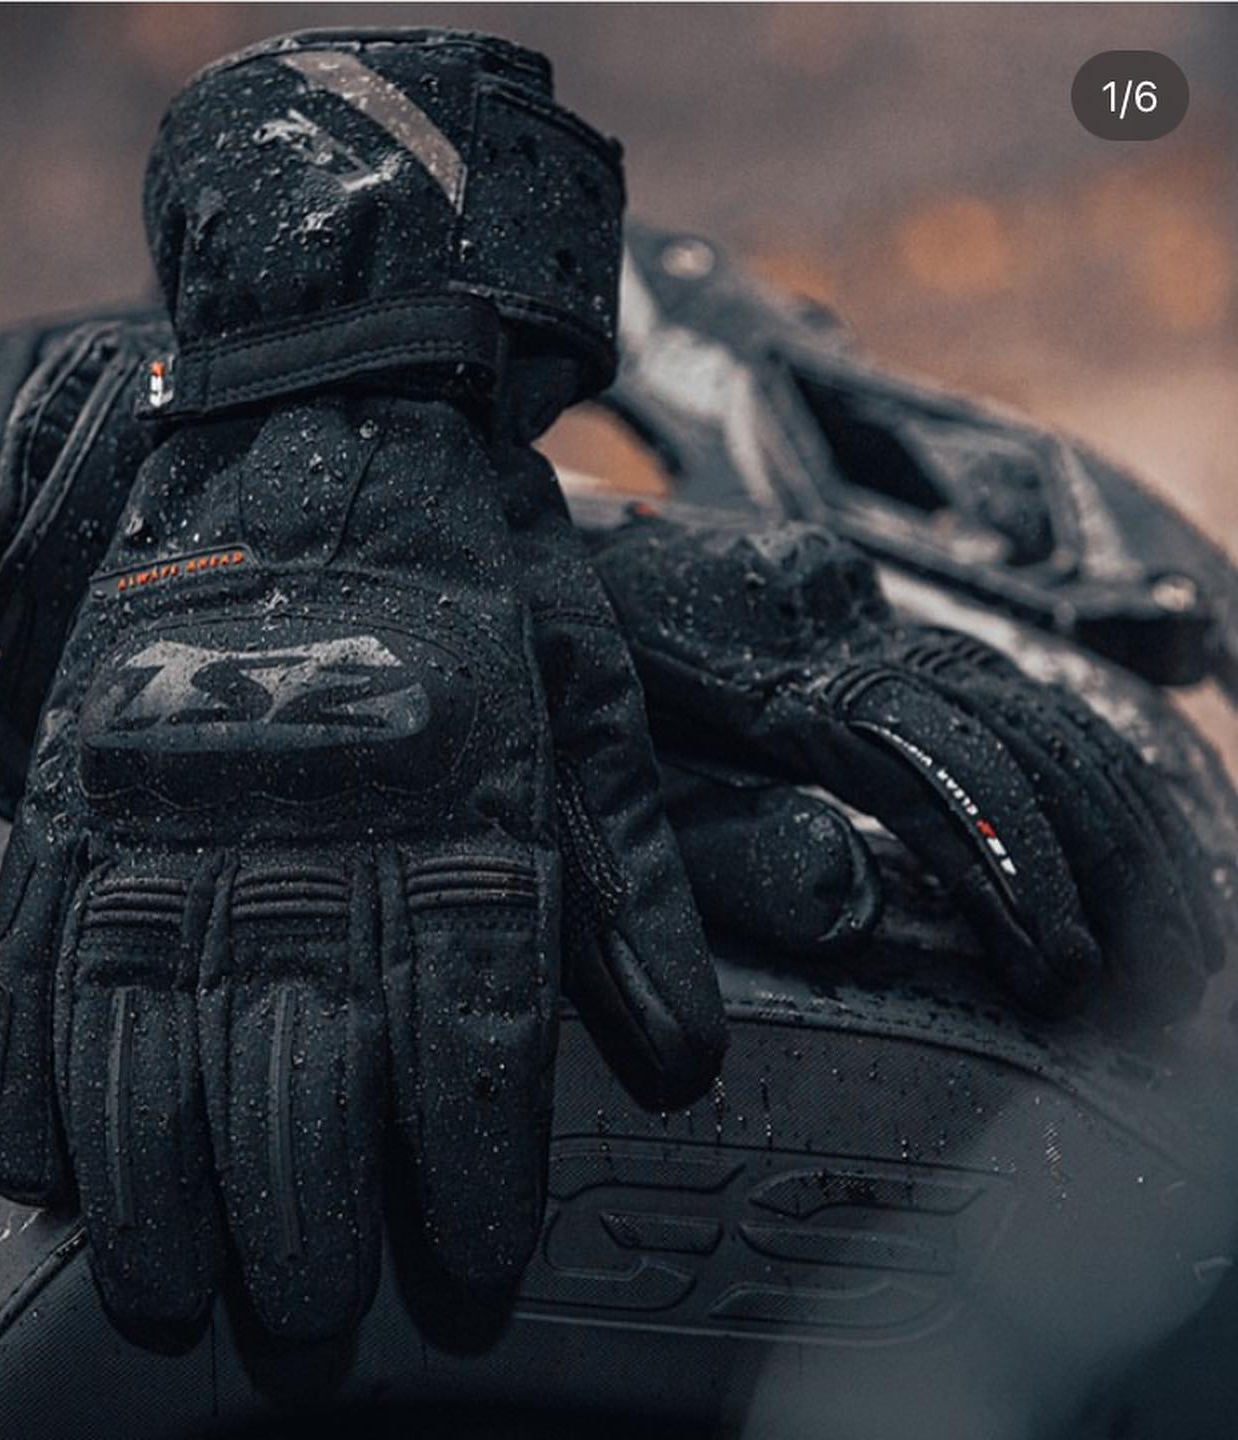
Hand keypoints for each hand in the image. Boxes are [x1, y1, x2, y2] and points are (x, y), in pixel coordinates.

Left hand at [595, 515, 1233, 1021]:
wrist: (515, 533)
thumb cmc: (539, 671)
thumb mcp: (599, 770)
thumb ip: (710, 843)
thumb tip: (849, 907)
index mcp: (767, 659)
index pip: (930, 766)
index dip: (1008, 867)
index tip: (1064, 969)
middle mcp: (833, 608)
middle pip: (1009, 721)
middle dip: (1096, 852)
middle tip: (1162, 973)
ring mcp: (848, 591)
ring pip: (1018, 690)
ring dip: (1104, 808)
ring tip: (1168, 920)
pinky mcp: (850, 593)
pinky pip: (984, 668)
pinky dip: (1063, 750)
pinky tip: (1109, 814)